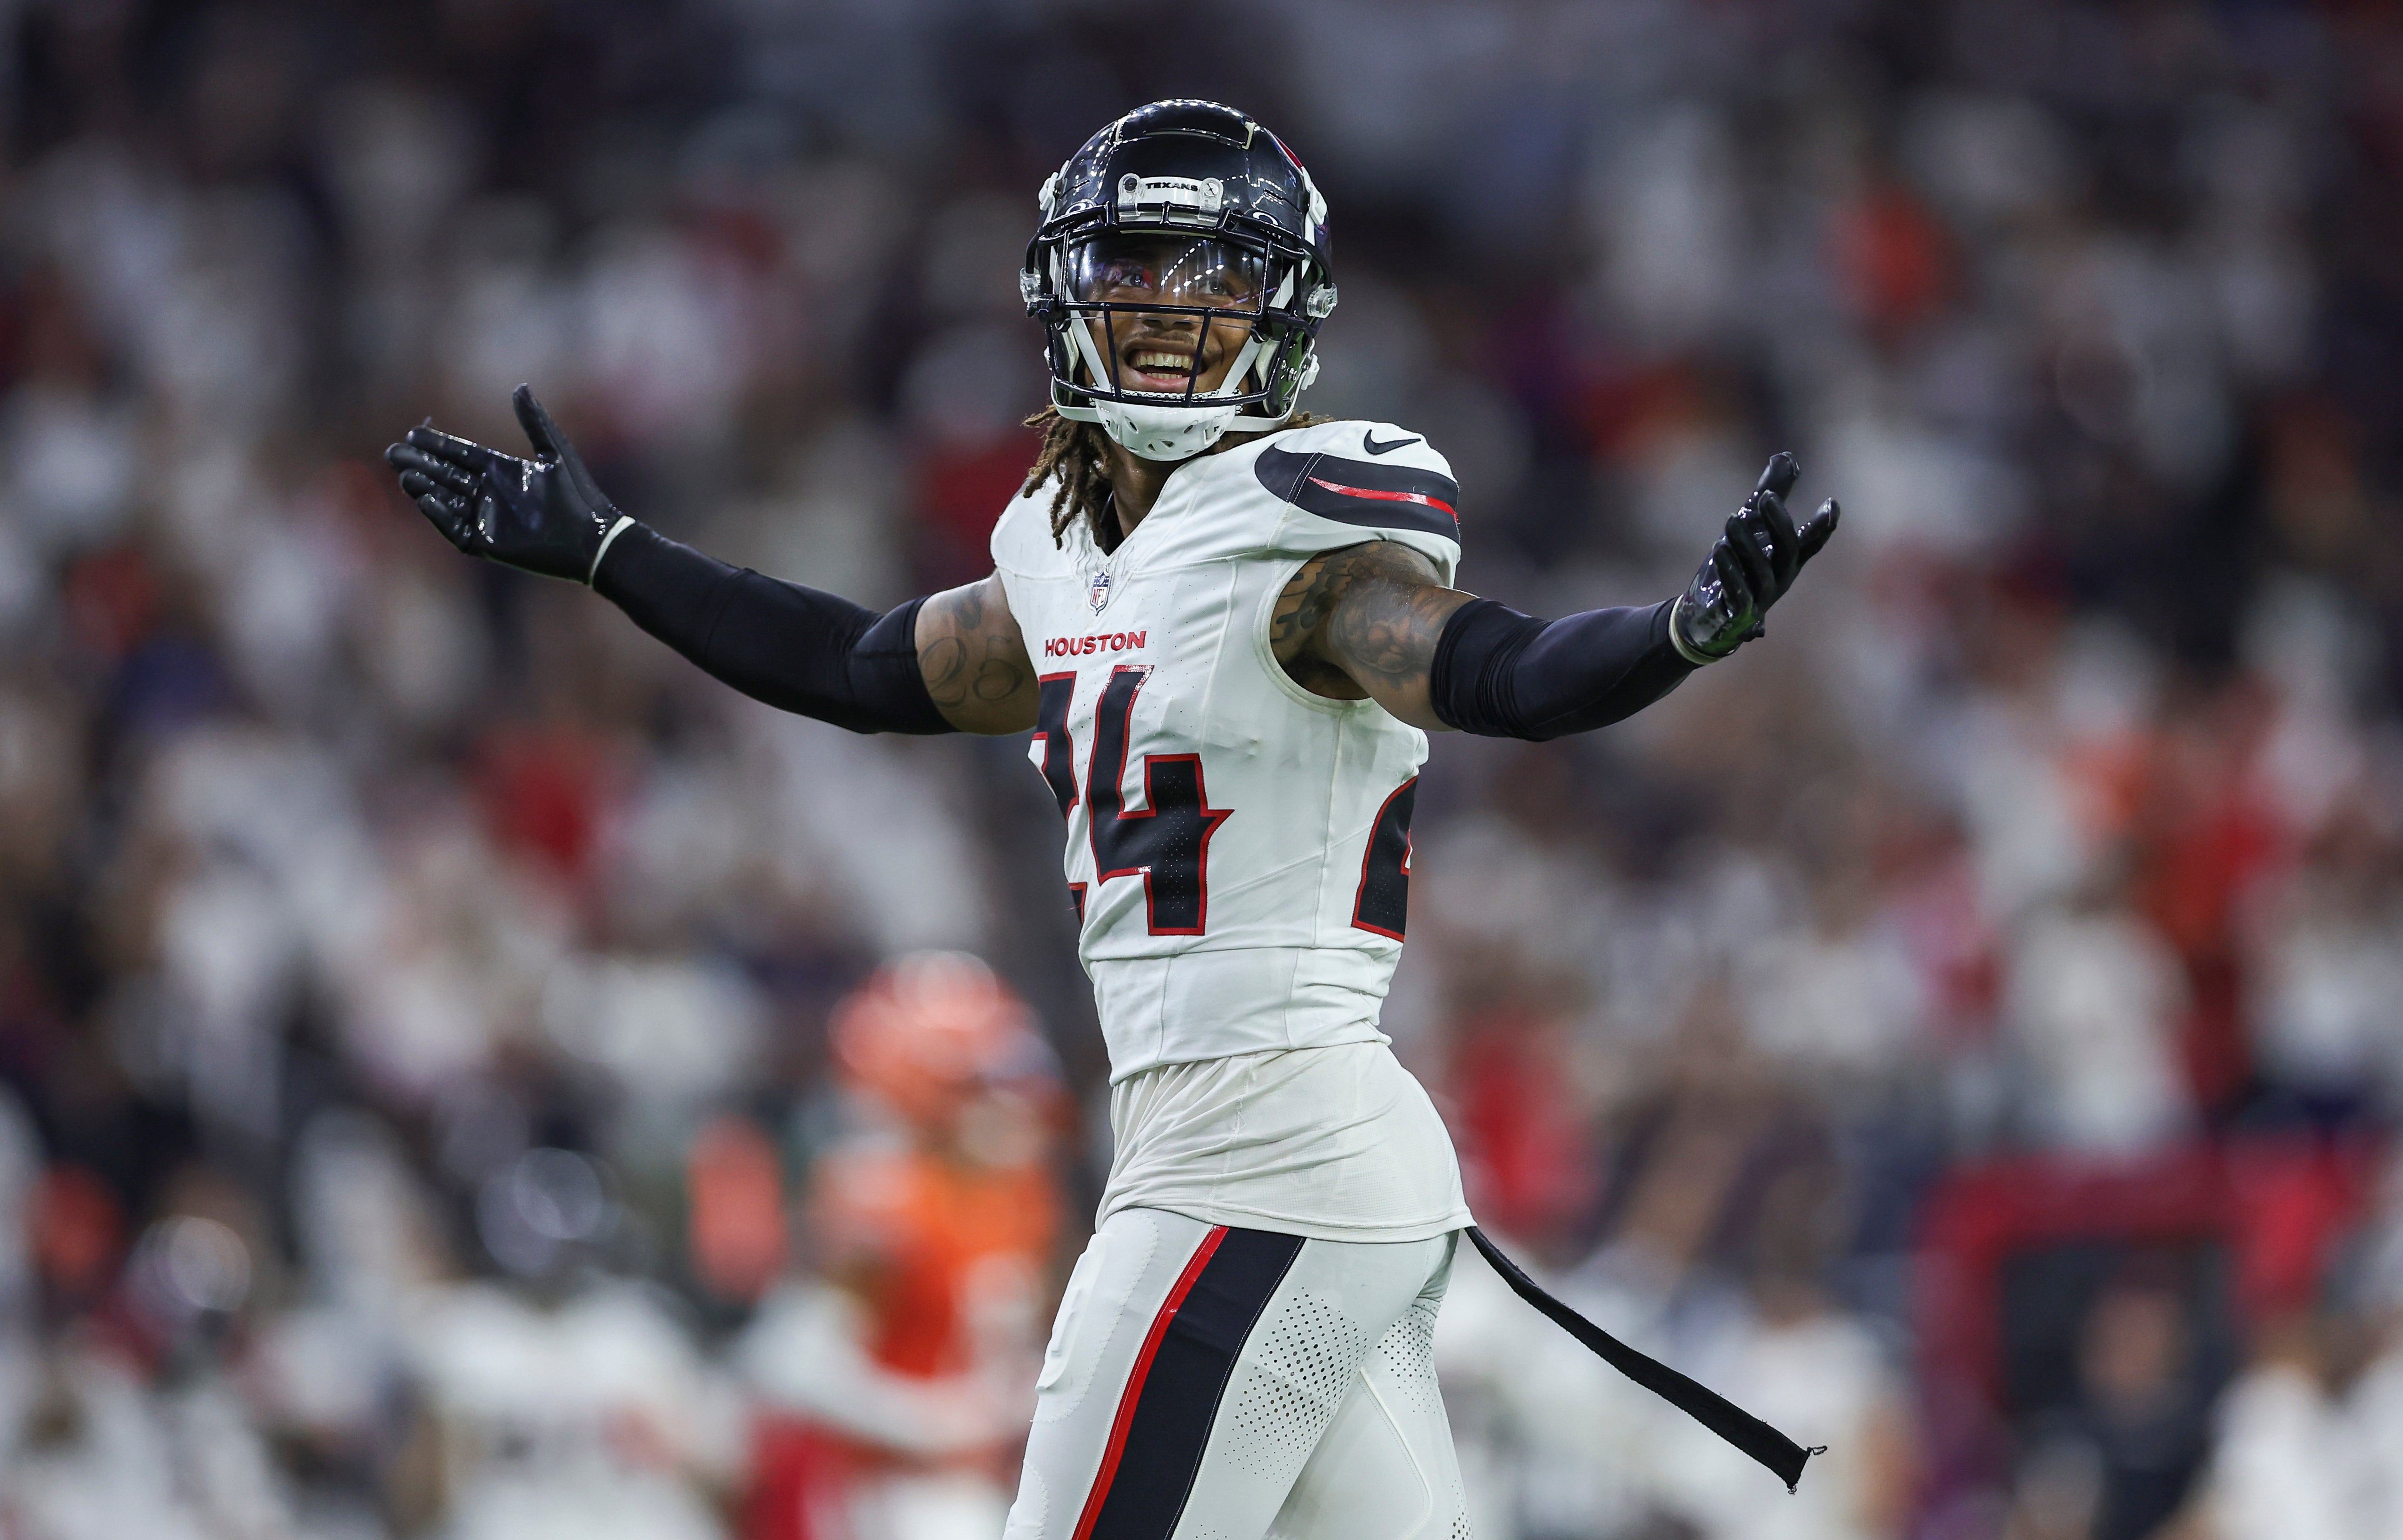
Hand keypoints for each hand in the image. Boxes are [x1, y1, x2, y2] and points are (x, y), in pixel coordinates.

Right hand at [385, 385, 623, 583]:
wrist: (595, 538)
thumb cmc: (581, 495)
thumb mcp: (556, 453)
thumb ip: (535, 422)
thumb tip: (520, 387)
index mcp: (503, 470)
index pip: (461, 454)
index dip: (438, 445)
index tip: (414, 433)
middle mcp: (491, 493)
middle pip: (446, 475)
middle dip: (421, 463)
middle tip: (394, 453)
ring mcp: (488, 518)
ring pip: (446, 500)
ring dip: (424, 487)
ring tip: (405, 475)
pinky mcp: (489, 543)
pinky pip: (456, 529)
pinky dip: (440, 515)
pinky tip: (425, 499)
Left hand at [1670, 452, 1838, 661]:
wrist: (1706, 615)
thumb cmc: (1736, 565)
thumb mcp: (1750, 525)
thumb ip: (1769, 492)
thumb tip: (1787, 457)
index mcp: (1788, 559)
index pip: (1811, 542)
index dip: (1823, 525)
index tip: (1831, 503)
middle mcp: (1781, 578)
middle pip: (1788, 550)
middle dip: (1779, 523)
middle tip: (1765, 496)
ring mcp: (1762, 598)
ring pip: (1762, 571)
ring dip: (1746, 544)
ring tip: (1731, 520)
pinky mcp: (1739, 613)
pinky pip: (1739, 593)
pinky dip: (1730, 571)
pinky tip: (1719, 549)